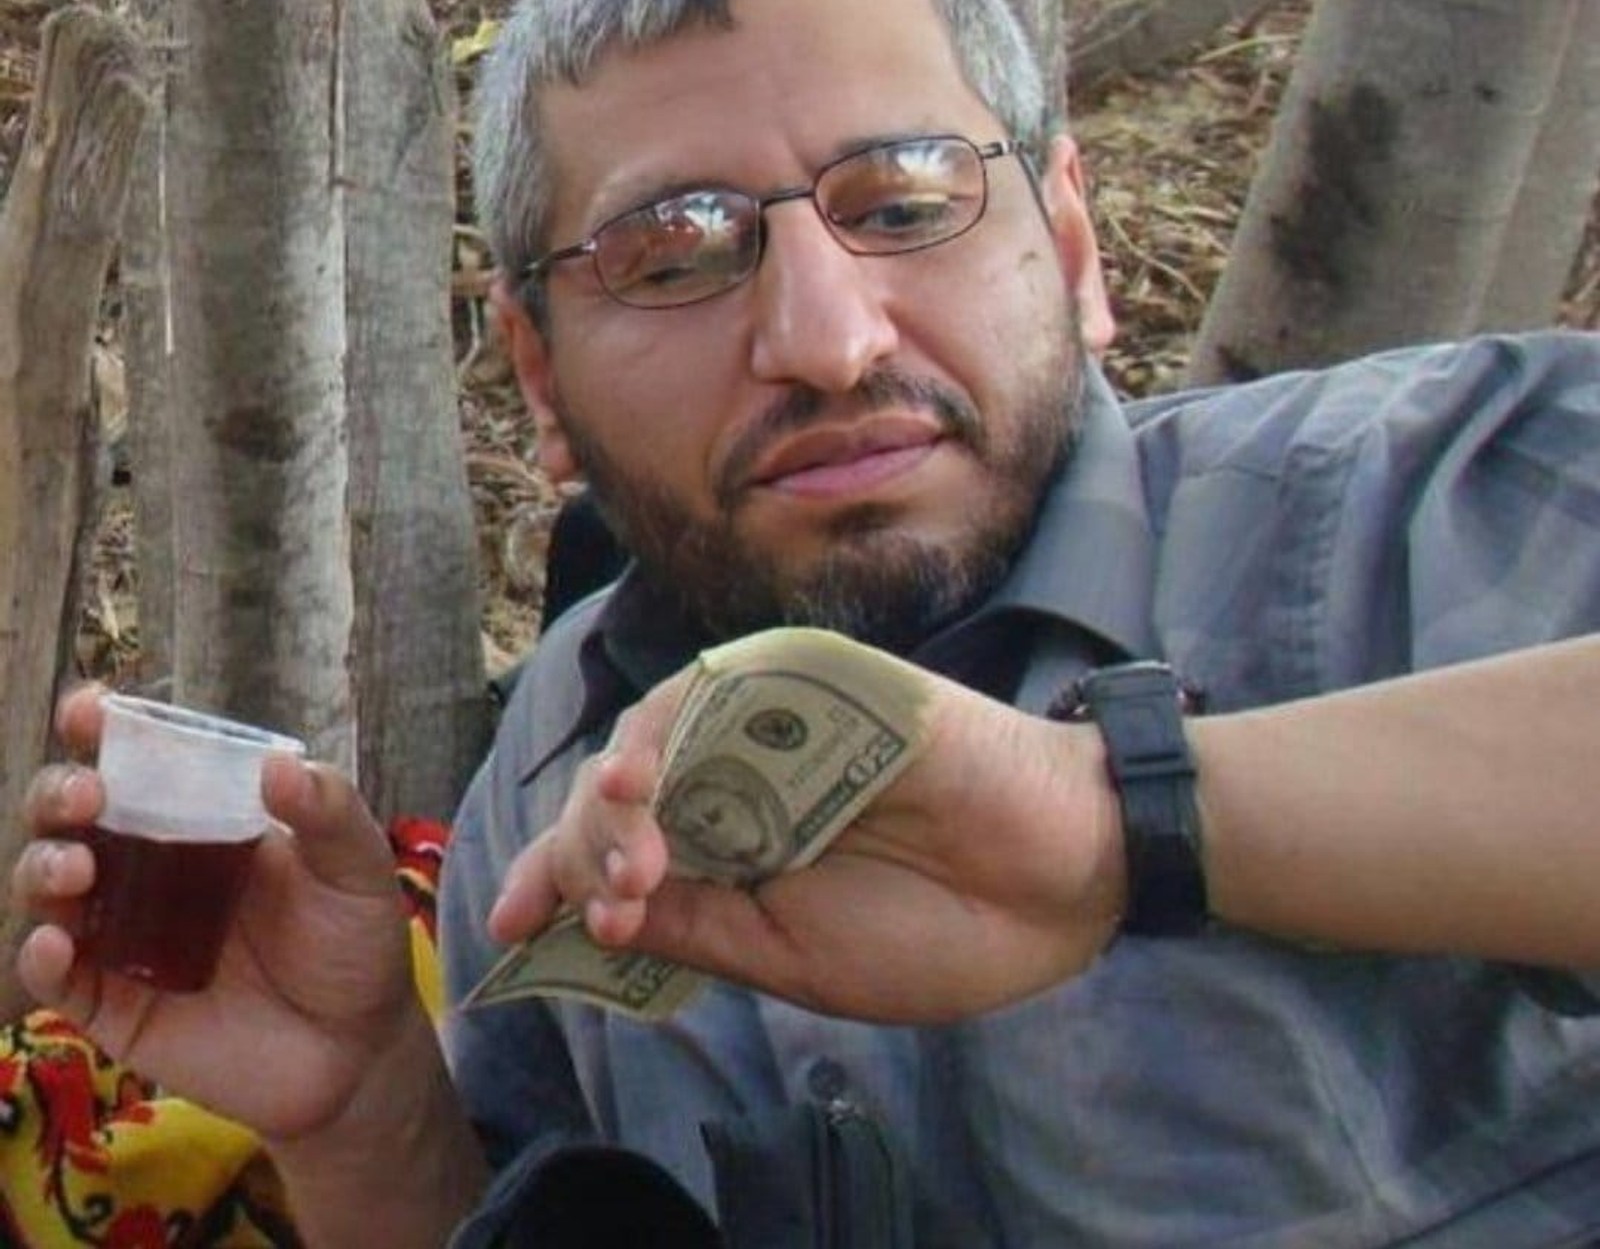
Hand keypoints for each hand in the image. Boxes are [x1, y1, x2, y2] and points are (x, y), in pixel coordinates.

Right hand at [11, 687, 425, 1144]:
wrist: (356, 1050)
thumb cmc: (354, 942)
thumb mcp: (358, 867)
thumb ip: (329, 811)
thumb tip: (278, 764)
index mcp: (205, 817)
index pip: (140, 761)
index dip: (102, 728)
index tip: (90, 709)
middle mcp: (151, 866)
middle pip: (71, 815)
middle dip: (58, 791)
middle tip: (88, 797)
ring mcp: (125, 934)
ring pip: (48, 886)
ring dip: (44, 865)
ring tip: (79, 868)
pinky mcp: (114, 1005)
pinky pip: (57, 976)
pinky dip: (41, 955)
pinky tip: (56, 941)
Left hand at [488, 659, 1127, 1022]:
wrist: (1058, 878)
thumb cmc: (939, 928)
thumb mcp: (793, 958)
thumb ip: (697, 926)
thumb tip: (590, 913)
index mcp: (736, 850)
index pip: (622, 853)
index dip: (561, 883)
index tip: (514, 931)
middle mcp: (740, 779)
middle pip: (620, 795)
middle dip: (583, 850)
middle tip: (598, 907)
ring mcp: (773, 724)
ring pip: (654, 738)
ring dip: (615, 796)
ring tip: (620, 852)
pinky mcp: (809, 679)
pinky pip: (718, 692)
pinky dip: (667, 733)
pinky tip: (646, 784)